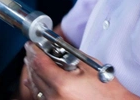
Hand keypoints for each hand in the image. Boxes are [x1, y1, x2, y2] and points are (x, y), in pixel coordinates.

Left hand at [21, 41, 139, 99]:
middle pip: (34, 75)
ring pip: (35, 88)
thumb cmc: (107, 91)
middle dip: (32, 61)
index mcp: (62, 85)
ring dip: (33, 73)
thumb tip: (53, 48)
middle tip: (32, 51)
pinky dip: (37, 87)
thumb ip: (69, 55)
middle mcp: (54, 97)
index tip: (32, 45)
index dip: (34, 51)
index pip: (39, 63)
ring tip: (33, 63)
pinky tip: (35, 81)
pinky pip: (41, 97)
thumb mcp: (89, 66)